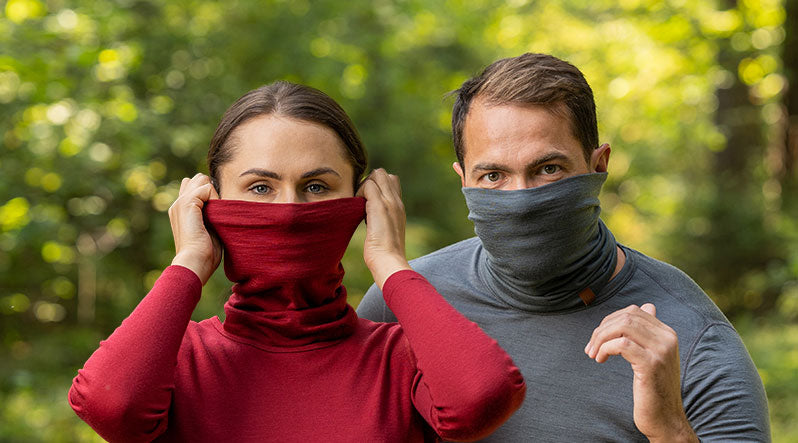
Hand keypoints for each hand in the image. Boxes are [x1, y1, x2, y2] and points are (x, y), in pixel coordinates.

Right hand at [168, 173, 221, 284]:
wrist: (195, 261)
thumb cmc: (206, 253)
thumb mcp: (209, 229)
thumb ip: (212, 215)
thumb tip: (222, 203)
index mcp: (181, 211)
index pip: (195, 187)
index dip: (210, 193)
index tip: (219, 209)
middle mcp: (178, 204)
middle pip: (198, 180)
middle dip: (212, 189)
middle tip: (219, 210)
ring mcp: (181, 203)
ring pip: (202, 180)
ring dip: (214, 193)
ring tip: (217, 213)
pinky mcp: (187, 203)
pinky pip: (206, 187)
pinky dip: (216, 198)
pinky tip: (216, 214)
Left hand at [356, 168, 411, 288]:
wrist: (389, 261)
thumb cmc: (385, 254)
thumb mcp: (386, 234)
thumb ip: (382, 222)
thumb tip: (371, 219)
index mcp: (399, 208)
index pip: (392, 181)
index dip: (377, 186)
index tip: (367, 201)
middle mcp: (397, 202)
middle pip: (384, 174)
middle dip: (369, 181)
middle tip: (361, 200)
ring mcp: (390, 202)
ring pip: (377, 174)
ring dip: (364, 185)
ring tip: (360, 204)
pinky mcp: (380, 206)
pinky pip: (368, 185)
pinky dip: (359, 192)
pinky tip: (357, 208)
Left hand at [584, 304, 697, 442]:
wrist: (666, 418)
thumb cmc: (654, 388)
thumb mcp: (653, 355)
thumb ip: (648, 332)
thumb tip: (648, 306)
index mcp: (667, 333)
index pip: (634, 311)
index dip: (610, 321)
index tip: (598, 338)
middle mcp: (668, 338)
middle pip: (627, 316)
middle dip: (602, 329)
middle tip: (590, 347)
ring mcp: (661, 350)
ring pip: (623, 326)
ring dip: (601, 338)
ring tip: (593, 354)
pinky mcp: (652, 364)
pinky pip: (621, 345)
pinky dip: (605, 349)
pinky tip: (600, 360)